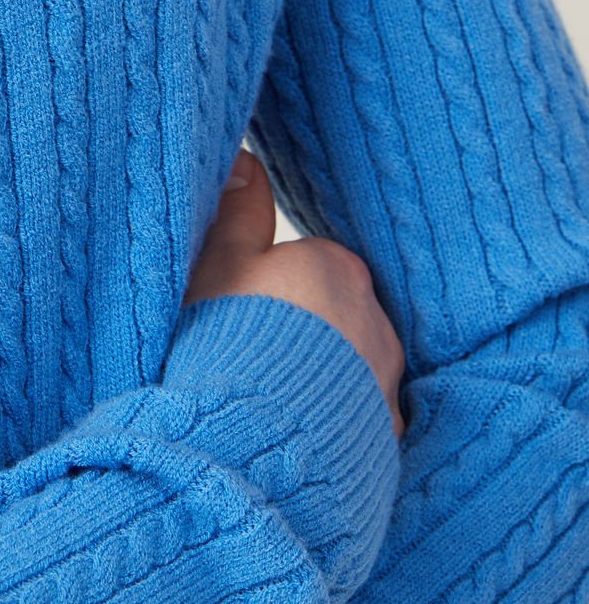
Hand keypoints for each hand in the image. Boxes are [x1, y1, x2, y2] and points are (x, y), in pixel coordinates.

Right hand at [186, 149, 406, 437]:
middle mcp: (373, 316)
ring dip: (322, 375)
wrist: (259, 444)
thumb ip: (235, 211)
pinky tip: (298, 431)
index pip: (304, 263)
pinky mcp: (387, 433)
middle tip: (252, 354)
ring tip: (273, 399)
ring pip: (351, 363)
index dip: (264, 288)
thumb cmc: (229, 344)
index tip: (238, 311)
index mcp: (333, 265)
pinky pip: (361, 415)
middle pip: (333, 312)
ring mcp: (385, 377)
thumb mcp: (215, 265)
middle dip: (301, 331)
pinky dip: (336, 419)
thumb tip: (246, 160)